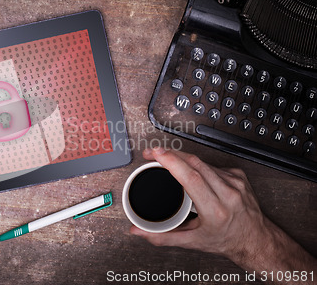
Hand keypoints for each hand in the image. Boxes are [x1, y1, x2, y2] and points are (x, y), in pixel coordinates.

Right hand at [131, 147, 315, 283]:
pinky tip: (191, 171)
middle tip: (152, 152)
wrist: (255, 239)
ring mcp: (234, 182)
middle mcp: (227, 193)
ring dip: (181, 157)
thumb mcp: (192, 241)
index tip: (156, 154)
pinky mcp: (238, 175)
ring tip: (165, 159)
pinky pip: (211, 164)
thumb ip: (161, 236)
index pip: (192, 178)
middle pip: (194, 163)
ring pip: (202, 161)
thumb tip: (138, 231)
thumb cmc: (226, 239)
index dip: (172, 162)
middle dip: (170, 154)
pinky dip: (197, 164)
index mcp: (215, 210)